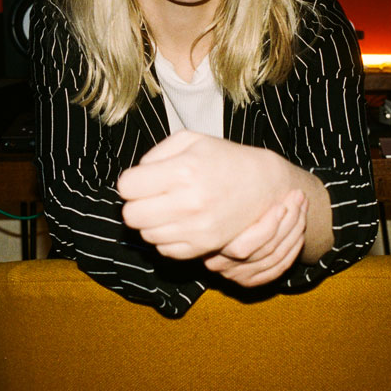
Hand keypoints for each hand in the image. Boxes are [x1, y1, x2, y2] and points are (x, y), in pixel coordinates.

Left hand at [118, 131, 286, 259]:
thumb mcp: (190, 140)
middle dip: (135, 204)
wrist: (263, 184)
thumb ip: (155, 154)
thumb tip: (135, 178)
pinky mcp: (205, 246)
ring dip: (150, 223)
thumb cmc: (223, 158)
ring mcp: (197, 228)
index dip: (130, 182)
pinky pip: (165, 250)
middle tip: (150, 196)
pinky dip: (166, 238)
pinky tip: (178, 223)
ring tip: (167, 208)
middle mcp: (189, 202)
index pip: (127, 187)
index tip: (140, 180)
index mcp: (183, 170)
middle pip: (131, 216)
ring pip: (146, 235)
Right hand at [204, 190, 307, 286]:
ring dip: (295, 230)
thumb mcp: (212, 185)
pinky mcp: (248, 279)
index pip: (242, 247)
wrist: (209, 216)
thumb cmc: (217, 192)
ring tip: (302, 205)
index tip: (282, 205)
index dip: (267, 228)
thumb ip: (223, 181)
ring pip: (274, 257)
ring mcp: (234, 274)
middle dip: (288, 221)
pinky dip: (293, 249)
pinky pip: (277, 267)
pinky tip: (299, 229)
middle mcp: (217, 264)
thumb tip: (238, 168)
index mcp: (206, 244)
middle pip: (264, 249)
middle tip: (299, 196)